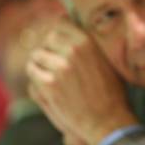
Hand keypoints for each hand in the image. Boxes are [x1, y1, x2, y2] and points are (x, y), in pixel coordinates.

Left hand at [27, 18, 137, 144]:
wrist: (107, 120)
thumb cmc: (111, 92)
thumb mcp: (107, 61)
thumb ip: (89, 45)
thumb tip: (72, 27)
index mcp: (89, 42)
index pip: (62, 23)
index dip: (58, 33)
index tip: (58, 42)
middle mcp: (73, 51)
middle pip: (48, 38)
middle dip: (49, 48)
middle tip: (53, 62)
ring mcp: (60, 67)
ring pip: (37, 55)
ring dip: (40, 63)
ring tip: (49, 73)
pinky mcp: (49, 84)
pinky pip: (33, 71)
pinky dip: (36, 76)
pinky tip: (46, 84)